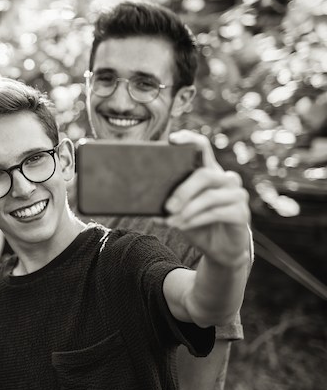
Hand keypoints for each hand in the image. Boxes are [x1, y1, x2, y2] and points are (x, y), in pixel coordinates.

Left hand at [163, 130, 251, 266]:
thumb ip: (168, 206)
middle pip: (205, 175)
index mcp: (209, 172)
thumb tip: (148, 207)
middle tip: (167, 207)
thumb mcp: (180, 213)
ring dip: (187, 210)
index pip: (203, 147)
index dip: (189, 140)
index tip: (172, 140)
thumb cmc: (198, 224)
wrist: (220, 249)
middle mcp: (226, 179)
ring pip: (210, 196)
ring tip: (171, 222)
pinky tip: (183, 226)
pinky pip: (216, 213)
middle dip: (183, 191)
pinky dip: (196, 220)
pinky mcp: (241, 213)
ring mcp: (236, 195)